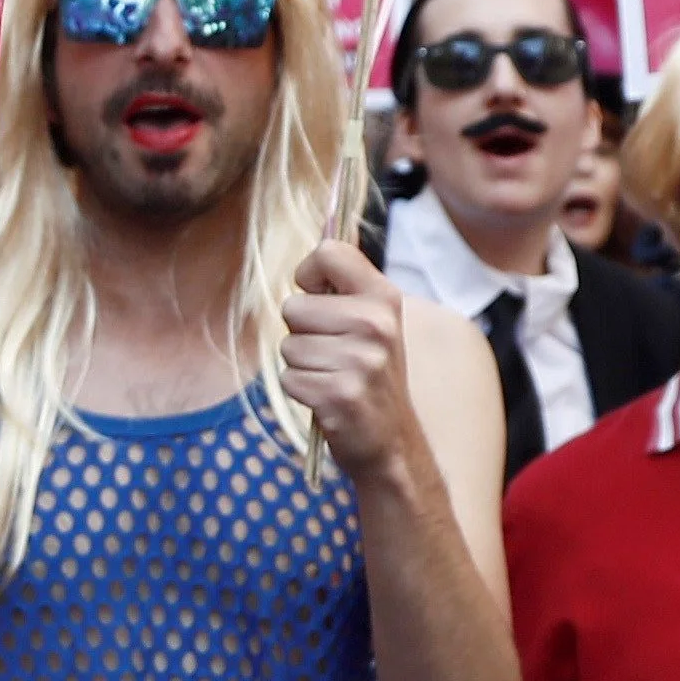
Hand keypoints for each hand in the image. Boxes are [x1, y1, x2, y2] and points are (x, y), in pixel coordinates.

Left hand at [277, 241, 432, 480]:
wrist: (391, 442)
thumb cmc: (371, 376)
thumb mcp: (374, 322)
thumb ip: (346, 284)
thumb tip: (321, 237)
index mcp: (384, 298)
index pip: (328, 253)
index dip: (309, 275)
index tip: (320, 296)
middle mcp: (376, 324)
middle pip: (293, 307)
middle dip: (301, 333)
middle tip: (333, 354)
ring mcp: (360, 361)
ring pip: (288, 346)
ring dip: (302, 365)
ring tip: (333, 377)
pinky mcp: (339, 394)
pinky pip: (288, 378)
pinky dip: (300, 391)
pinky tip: (328, 399)